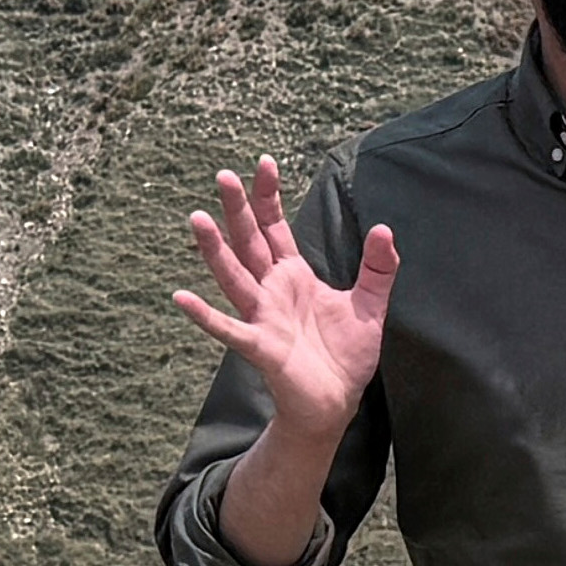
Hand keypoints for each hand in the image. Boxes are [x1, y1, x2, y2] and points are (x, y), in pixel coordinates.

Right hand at [171, 156, 398, 437]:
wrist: (335, 403)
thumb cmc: (344, 356)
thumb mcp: (370, 305)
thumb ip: (378, 268)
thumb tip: (384, 228)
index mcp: (293, 276)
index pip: (275, 228)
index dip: (268, 197)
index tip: (263, 163)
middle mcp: (270, 291)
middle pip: (249, 242)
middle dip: (238, 210)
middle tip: (222, 175)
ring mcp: (261, 317)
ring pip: (233, 277)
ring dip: (215, 250)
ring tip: (197, 218)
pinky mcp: (260, 347)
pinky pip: (229, 328)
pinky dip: (205, 315)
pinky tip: (181, 297)